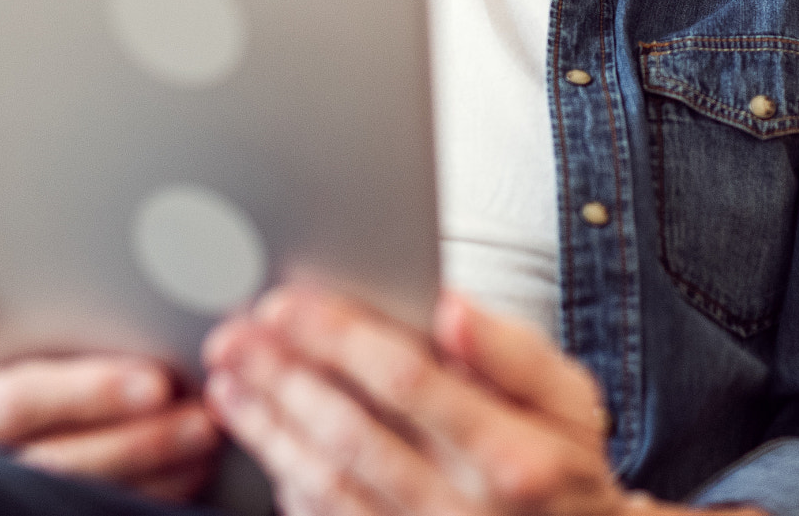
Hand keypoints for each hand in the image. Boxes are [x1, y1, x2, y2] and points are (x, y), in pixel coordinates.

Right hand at [0, 254, 218, 502]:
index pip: (17, 404)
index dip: (87, 393)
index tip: (156, 382)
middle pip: (63, 462)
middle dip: (140, 441)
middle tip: (204, 417)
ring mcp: (17, 500)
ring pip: (92, 498)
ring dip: (159, 474)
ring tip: (211, 435)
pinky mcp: (55, 515)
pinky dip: (158, 498)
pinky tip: (197, 472)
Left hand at [204, 287, 684, 515]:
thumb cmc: (565, 461)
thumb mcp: (568, 396)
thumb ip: (511, 352)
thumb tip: (451, 310)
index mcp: (513, 452)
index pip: (409, 381)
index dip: (341, 339)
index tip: (289, 304)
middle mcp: (466, 507)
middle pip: (352, 433)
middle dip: (284, 379)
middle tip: (234, 336)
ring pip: (328, 483)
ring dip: (270, 428)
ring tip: (229, 381)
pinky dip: (289, 482)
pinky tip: (264, 442)